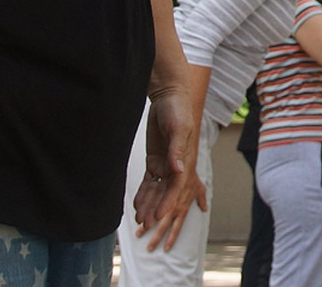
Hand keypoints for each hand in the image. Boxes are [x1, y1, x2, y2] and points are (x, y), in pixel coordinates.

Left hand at [132, 93, 207, 250]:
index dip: (167, 201)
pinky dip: (144, 193)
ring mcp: (165, 163)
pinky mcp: (155, 160)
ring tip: (139, 220)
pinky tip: (136, 205)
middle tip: (145, 224)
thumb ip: (177, 149)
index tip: (159, 216)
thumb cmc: (177, 110)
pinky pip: (149, 181)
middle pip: (166, 191)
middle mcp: (176, 165)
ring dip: (149, 204)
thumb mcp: (179, 128)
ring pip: (157, 189)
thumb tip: (177, 169)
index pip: (176, 185)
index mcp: (185, 159)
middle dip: (157, 208)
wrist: (168, 97)